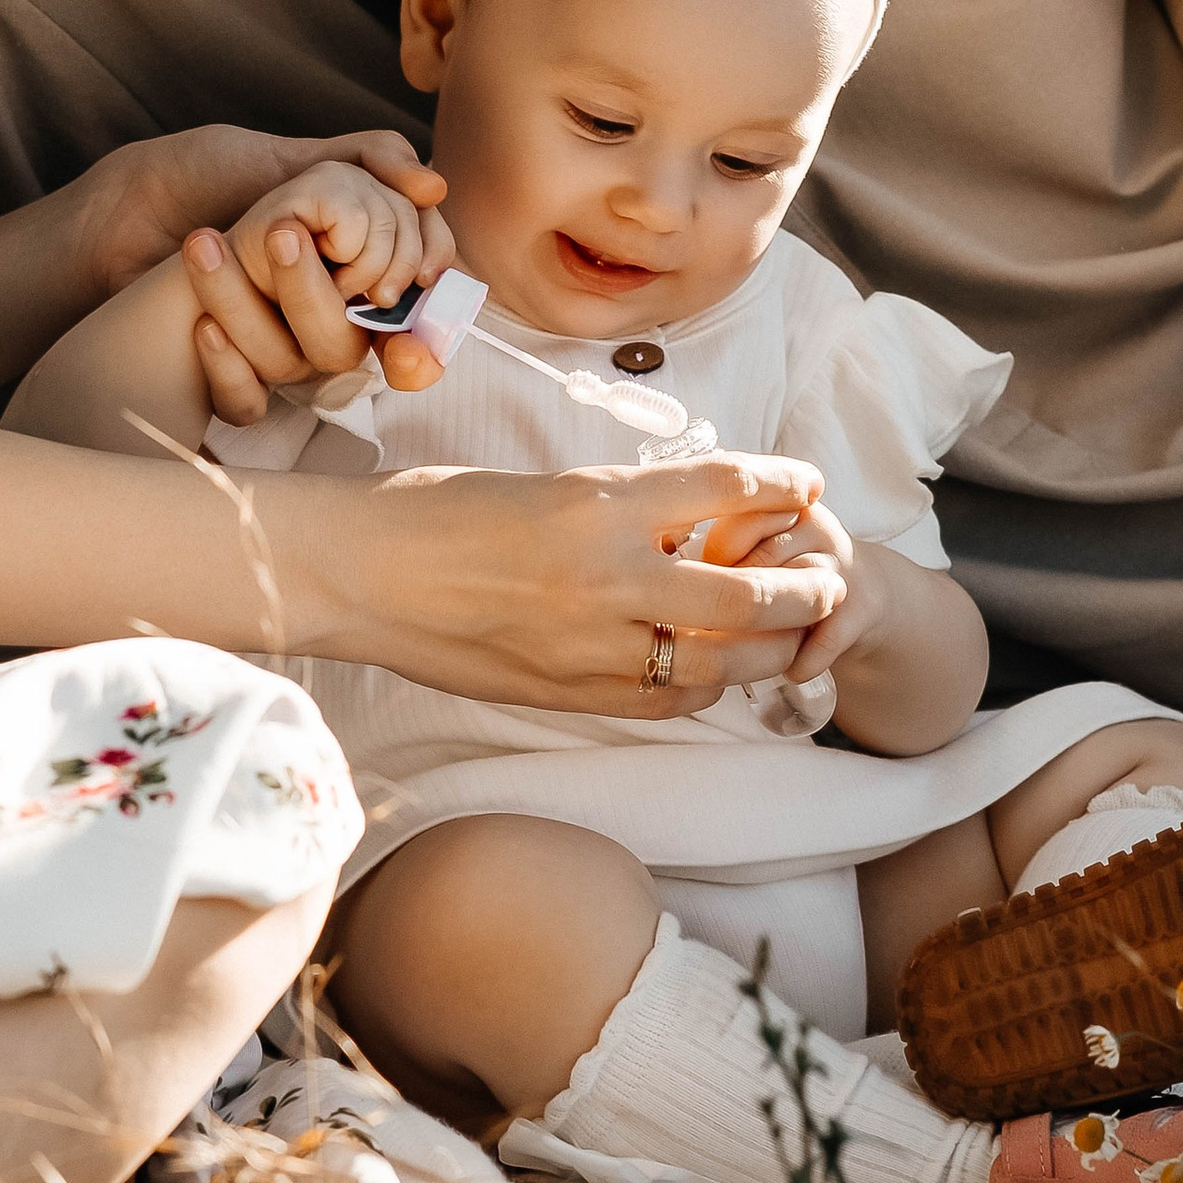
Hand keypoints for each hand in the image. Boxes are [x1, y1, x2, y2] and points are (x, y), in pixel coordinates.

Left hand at [183, 163, 457, 421]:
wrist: (133, 204)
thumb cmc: (218, 175)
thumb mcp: (293, 153)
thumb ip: (370, 159)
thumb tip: (435, 187)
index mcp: (357, 273)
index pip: (412, 318)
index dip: (422, 329)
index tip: (390, 298)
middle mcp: (326, 321)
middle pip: (348, 343)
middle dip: (313, 290)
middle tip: (279, 232)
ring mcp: (279, 352)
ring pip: (292, 366)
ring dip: (248, 308)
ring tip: (204, 243)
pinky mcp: (230, 377)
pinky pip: (246, 402)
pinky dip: (228, 367)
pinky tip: (201, 324)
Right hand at [273, 449, 850, 719]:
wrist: (355, 572)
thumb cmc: (430, 509)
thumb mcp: (538, 483)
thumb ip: (614, 506)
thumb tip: (680, 517)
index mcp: (596, 503)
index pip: (724, 487)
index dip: (781, 484)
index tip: (808, 483)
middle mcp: (605, 576)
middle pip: (746, 594)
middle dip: (802, 588)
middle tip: (827, 576)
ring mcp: (586, 645)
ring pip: (716, 662)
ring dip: (764, 649)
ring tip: (787, 635)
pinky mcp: (564, 693)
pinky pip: (661, 700)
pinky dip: (700, 687)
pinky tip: (708, 673)